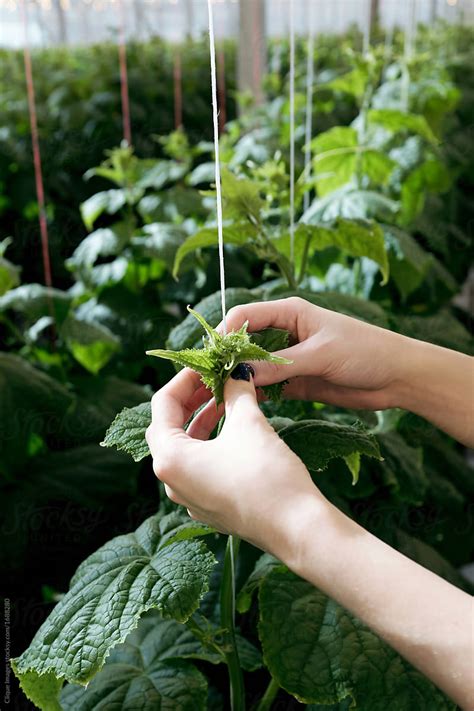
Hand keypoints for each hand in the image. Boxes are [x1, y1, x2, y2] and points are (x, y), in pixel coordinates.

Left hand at [145, 366, 323, 556]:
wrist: (296, 527)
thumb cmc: (266, 475)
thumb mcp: (248, 424)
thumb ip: (236, 393)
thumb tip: (236, 373)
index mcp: (169, 459)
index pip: (163, 405)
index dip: (184, 378)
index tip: (206, 363)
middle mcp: (172, 482)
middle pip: (169, 427)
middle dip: (191, 399)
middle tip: (214, 379)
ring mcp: (190, 498)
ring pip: (186, 449)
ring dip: (202, 421)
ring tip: (226, 399)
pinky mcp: (210, 507)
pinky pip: (200, 468)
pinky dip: (211, 444)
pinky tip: (234, 430)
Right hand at [222, 296, 409, 410]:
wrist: (398, 377)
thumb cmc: (365, 351)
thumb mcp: (320, 354)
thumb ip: (281, 364)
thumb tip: (240, 372)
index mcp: (290, 312)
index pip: (244, 316)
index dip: (224, 334)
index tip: (210, 357)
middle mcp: (284, 332)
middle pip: (243, 342)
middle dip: (225, 359)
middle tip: (205, 381)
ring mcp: (288, 358)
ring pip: (252, 367)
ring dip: (236, 379)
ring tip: (216, 397)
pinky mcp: (295, 381)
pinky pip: (266, 387)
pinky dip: (253, 395)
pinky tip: (240, 407)